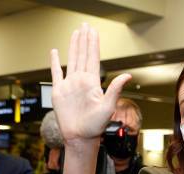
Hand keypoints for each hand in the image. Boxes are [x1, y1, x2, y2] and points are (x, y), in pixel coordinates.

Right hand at [50, 23, 130, 145]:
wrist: (80, 138)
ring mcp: (70, 85)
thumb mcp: (108, 107)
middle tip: (85, 26)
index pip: (93, 58)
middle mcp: (81, 81)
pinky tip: (55, 52)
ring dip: (73, 46)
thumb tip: (128, 75)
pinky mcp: (58, 92)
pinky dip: (54, 62)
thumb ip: (115, 89)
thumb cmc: (95, 126)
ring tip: (75, 33)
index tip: (93, 31)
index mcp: (93, 83)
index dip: (93, 44)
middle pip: (83, 55)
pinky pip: (56, 73)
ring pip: (71, 60)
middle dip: (84, 40)